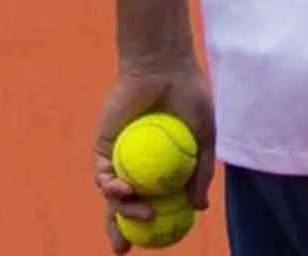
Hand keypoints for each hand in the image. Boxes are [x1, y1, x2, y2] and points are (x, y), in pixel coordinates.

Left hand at [92, 61, 215, 250]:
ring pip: (113, 194)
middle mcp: (137, 165)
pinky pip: (103, 174)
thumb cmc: (189, 97)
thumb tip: (200, 208)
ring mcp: (119, 157)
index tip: (160, 241)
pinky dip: (110, 186)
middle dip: (120, 231)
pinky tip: (123, 190)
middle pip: (125, 205)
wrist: (166, 69)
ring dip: (122, 210)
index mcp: (161, 166)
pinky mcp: (103, 147)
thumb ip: (202, 172)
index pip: (154, 200)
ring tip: (141, 214)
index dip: (154, 223)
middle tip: (124, 249)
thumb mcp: (204, 139)